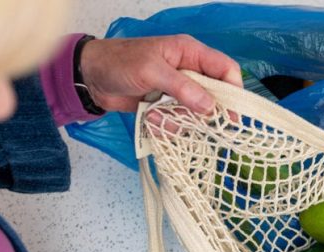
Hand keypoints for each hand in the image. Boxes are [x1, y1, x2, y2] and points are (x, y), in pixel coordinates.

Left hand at [78, 35, 241, 113]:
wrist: (90, 77)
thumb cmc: (119, 63)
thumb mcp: (151, 71)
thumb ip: (182, 88)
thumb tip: (210, 107)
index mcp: (190, 53)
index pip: (225, 69)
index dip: (233, 90)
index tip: (231, 114)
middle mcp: (189, 72)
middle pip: (215, 96)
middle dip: (206, 112)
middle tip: (197, 124)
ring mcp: (178, 91)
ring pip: (197, 114)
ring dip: (180, 121)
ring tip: (157, 116)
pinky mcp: (167, 107)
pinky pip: (179, 122)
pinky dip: (167, 126)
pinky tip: (151, 119)